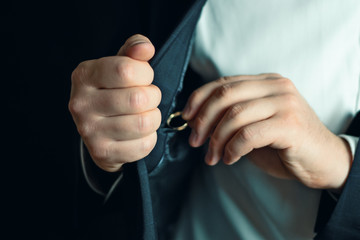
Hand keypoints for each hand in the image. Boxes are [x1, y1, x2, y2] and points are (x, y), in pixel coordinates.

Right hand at [69, 34, 160, 171]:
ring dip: (153, 118)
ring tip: (144, 114)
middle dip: (153, 97)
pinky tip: (139, 133)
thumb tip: (145, 48)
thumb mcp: (120, 64)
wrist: (98, 128)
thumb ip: (134, 49)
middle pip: (138, 99)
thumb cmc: (114, 90)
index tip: (143, 77)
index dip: (146, 74)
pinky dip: (150, 138)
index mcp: (84, 76)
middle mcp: (81, 104)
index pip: (127, 70)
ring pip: (144, 123)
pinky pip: (143, 145)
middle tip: (148, 98)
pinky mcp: (102, 152)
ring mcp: (89, 131)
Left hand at [182, 73, 351, 189]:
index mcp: (265, 82)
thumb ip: (232, 117)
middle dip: (203, 120)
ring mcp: (285, 103)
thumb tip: (197, 121)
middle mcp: (276, 87)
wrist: (324, 160)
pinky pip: (248, 135)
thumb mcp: (255, 124)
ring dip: (216, 139)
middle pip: (225, 95)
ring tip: (212, 156)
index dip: (199, 98)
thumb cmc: (285, 144)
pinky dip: (232, 149)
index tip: (186, 117)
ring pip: (235, 115)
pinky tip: (230, 158)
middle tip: (194, 140)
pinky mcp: (290, 124)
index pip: (223, 83)